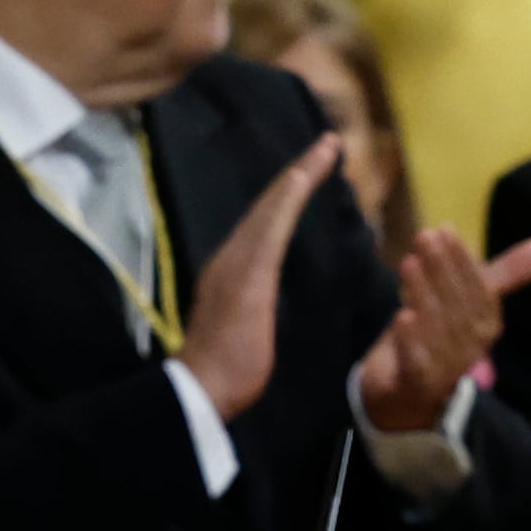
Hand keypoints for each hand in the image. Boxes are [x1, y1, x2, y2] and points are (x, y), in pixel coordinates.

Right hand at [177, 135, 339, 420]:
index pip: (267, 225)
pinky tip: (305, 174)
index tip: (313, 171)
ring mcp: (238, 260)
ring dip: (300, 174)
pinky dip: (290, 195)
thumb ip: (254, 308)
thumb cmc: (224, 371)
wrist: (202, 387)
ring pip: (273, 206)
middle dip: (300, 172)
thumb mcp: (246, 329)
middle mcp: (232, 256)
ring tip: (326, 148)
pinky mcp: (250, 268)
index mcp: (235, 271)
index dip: (290, 196)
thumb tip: (259, 305)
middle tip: (328, 143)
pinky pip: (274, 222)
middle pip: (270, 206)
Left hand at [355, 224, 530, 434]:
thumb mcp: (465, 300)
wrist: (405, 393)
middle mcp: (471, 348)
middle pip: (459, 307)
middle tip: (425, 237)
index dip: (463, 261)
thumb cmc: (438, 336)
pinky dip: (411, 341)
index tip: (445, 229)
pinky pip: (418, 365)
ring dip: (423, 295)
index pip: (480, 291)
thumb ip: (505, 273)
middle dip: (442, 270)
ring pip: (437, 330)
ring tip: (409, 263)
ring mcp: (444, 369)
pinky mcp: (416, 385)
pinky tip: (401, 317)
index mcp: (485, 325)